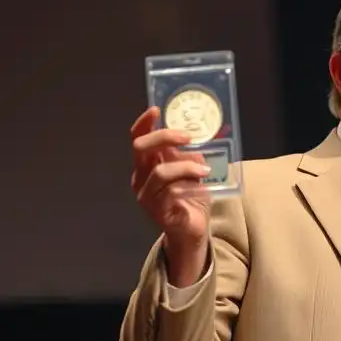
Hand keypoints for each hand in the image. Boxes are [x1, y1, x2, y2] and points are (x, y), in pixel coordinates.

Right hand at [130, 106, 211, 285]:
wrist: (192, 230)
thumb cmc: (190, 198)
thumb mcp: (190, 170)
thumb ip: (186, 154)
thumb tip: (193, 140)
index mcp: (146, 166)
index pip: (137, 140)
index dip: (143, 124)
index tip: (156, 110)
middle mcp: (140, 179)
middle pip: (141, 148)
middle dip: (164, 137)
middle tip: (187, 137)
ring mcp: (146, 196)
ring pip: (160, 171)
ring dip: (186, 165)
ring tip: (203, 169)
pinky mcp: (158, 211)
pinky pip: (170, 191)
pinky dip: (189, 183)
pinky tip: (201, 184)